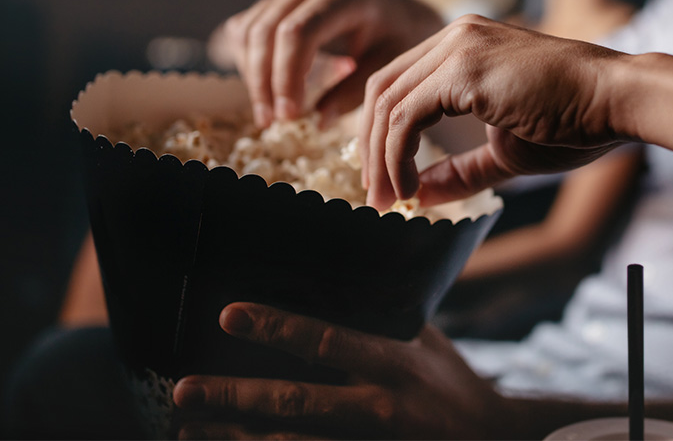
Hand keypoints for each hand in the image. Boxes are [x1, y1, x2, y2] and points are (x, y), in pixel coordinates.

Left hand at [173, 303, 512, 439]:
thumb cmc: (453, 385)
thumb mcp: (427, 343)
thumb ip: (384, 320)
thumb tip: (341, 284)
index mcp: (392, 364)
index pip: (326, 341)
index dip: (277, 328)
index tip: (229, 314)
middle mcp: (378, 407)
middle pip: (297, 403)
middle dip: (235, 397)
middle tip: (182, 389)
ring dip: (238, 439)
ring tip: (189, 431)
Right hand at [224, 0, 443, 127]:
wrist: (402, 13)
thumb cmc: (400, 40)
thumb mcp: (388, 67)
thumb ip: (354, 92)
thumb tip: (318, 120)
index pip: (297, 33)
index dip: (286, 77)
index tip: (288, 116)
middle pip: (266, 31)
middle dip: (263, 81)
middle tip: (271, 122)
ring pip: (249, 29)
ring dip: (252, 75)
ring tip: (270, 114)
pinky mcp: (278, 1)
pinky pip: (246, 29)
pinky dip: (248, 61)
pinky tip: (267, 90)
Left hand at [360, 14, 630, 208]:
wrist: (616, 100)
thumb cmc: (574, 123)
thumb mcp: (504, 153)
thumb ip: (459, 171)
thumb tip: (417, 196)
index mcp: (463, 45)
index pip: (399, 85)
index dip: (381, 136)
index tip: (386, 181)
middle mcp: (454, 36)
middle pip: (381, 89)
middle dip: (369, 148)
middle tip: (375, 197)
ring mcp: (458, 47)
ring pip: (387, 103)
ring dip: (379, 159)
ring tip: (388, 201)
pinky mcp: (464, 69)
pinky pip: (406, 115)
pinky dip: (396, 156)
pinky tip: (407, 188)